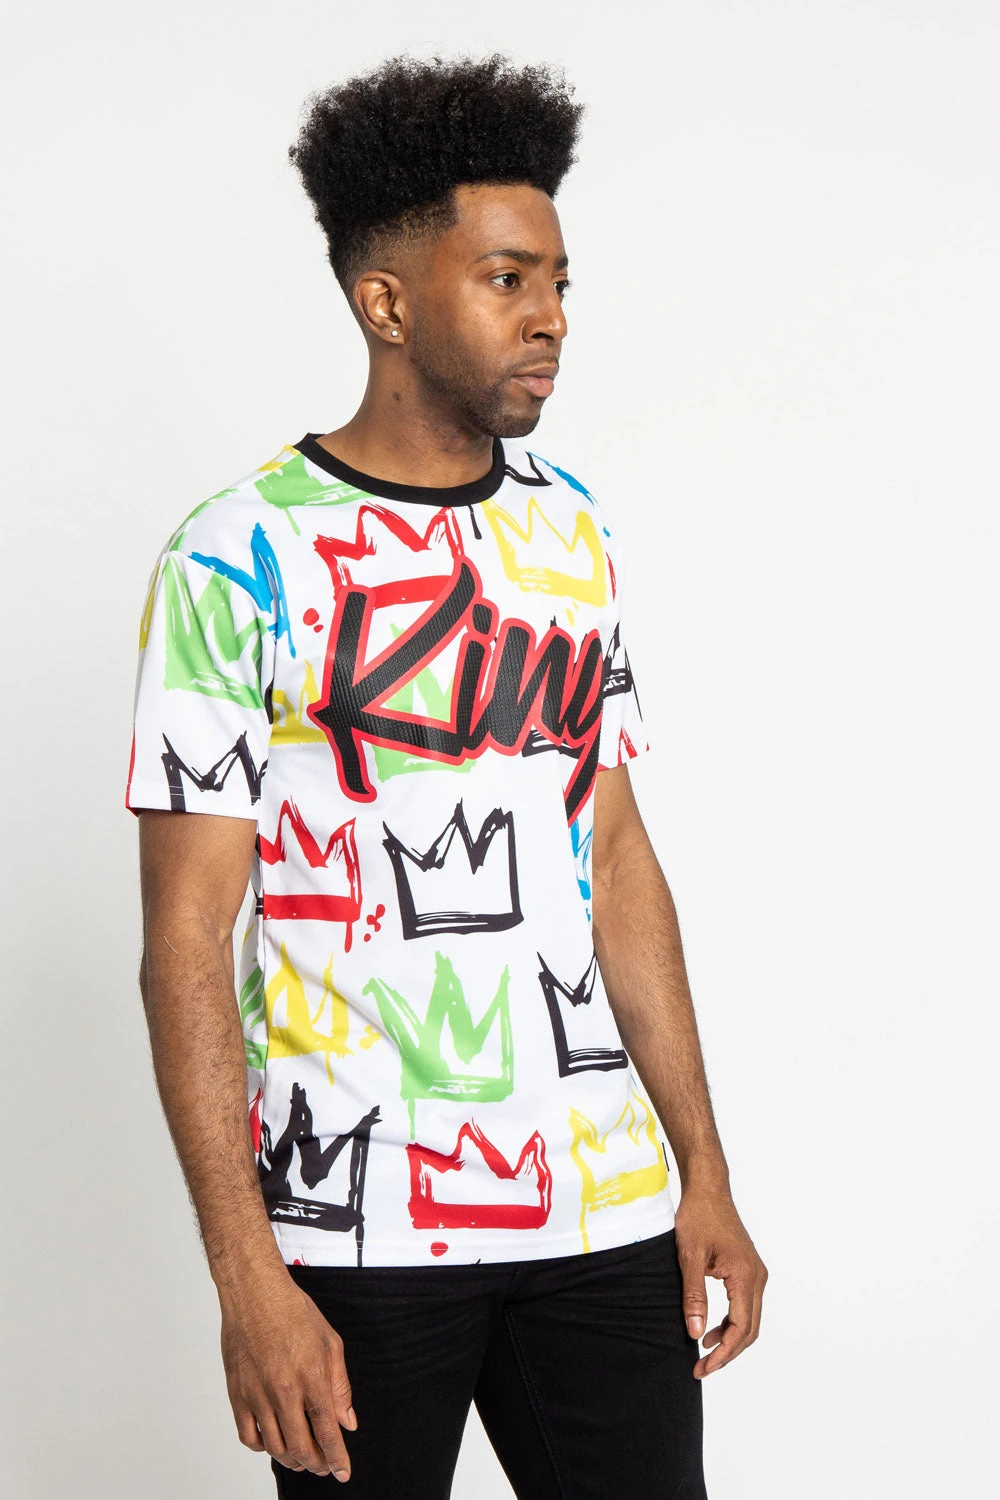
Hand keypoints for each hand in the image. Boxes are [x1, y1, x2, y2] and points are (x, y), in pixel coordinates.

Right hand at [219, 1272, 358, 1481]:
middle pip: (301, 1448)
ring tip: (302, 1457)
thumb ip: (340, 1386)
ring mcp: (257, 1395)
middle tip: (324, 1467)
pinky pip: (248, 1436)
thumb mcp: (330, 1343)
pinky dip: (262, 1447)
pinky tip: (273, 1442)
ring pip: (275, 1447)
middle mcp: (284, 1391)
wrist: (255, 1293)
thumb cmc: (294, 1312)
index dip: (337, 1458)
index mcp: (312, 1377)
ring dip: (292, 1460)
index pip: (327, 1432)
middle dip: (316, 1464)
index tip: (343, 1472)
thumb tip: (347, 1421)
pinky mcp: (237, 1394)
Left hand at [673, 1188, 767, 1378]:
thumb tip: (695, 1333)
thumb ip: (694, 1296)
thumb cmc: (698, 1217)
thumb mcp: (690, 1257)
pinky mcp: (748, 1270)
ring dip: (730, 1339)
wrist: (708, 1190)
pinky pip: (744, 1305)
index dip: (723, 1352)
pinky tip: (711, 1329)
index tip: (703, 1367)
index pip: (740, 1328)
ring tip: (705, 1353)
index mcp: (746, 1276)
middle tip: (702, 1368)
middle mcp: (757, 1277)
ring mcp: (755, 1274)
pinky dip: (731, 1322)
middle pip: (749, 1329)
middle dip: (727, 1353)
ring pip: (749, 1319)